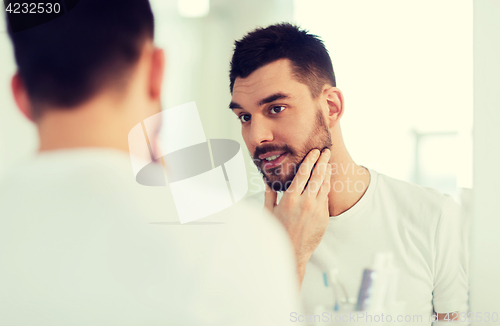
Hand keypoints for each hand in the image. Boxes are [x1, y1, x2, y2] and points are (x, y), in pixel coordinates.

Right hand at [264, 148, 331, 284]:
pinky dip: (327, 188)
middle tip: (326, 151)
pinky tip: (326, 182)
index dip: (310, 160)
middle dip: (323, 161)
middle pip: (318, 176)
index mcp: (291, 198)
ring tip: (328, 164)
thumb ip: (270, 194)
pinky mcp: (324, 217)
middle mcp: (306, 202)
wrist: (292, 252)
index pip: (304, 173)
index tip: (314, 151)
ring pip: (325, 186)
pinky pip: (326, 198)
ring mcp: (317, 210)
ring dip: (327, 173)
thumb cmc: (278, 232)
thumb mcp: (269, 212)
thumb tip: (268, 181)